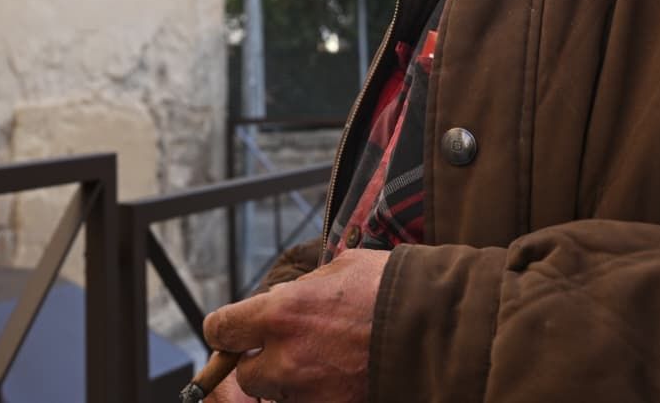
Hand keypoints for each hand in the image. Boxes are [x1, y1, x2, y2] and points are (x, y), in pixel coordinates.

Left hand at [202, 248, 388, 402]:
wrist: (438, 327)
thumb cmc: (390, 289)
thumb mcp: (338, 270)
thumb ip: (301, 290)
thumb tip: (284, 299)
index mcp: (281, 313)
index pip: (222, 329)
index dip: (227, 329)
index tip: (235, 330)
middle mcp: (287, 358)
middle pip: (247, 372)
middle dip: (261, 361)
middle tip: (288, 347)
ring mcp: (310, 392)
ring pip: (279, 394)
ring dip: (291, 381)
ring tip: (324, 361)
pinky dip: (319, 393)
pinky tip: (342, 376)